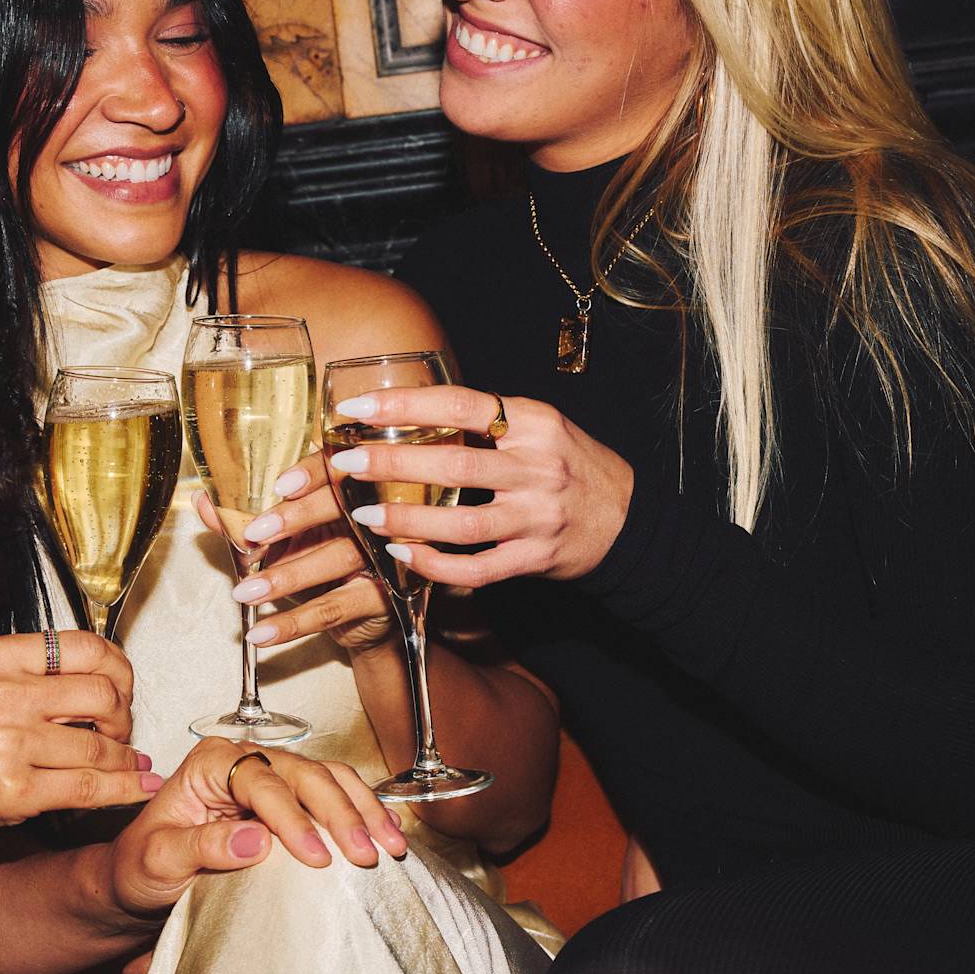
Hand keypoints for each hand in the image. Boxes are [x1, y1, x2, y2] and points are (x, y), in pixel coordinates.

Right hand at [0, 631, 159, 847]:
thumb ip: (31, 670)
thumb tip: (103, 673)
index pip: (88, 648)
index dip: (120, 670)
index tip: (122, 688)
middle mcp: (4, 694)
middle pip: (104, 695)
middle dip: (125, 716)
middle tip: (122, 731)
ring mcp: (9, 744)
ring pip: (101, 747)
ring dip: (125, 758)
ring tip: (127, 762)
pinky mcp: (14, 792)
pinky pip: (90, 789)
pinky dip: (123, 790)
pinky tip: (137, 787)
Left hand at [105, 738, 408, 920]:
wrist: (141, 881)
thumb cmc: (141, 866)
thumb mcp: (157, 860)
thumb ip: (201, 847)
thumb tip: (255, 840)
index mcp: (209, 763)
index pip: (260, 781)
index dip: (291, 817)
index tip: (315, 857)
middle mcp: (244, 760)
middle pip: (304, 773)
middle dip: (340, 812)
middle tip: (364, 853)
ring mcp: (271, 777)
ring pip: (328, 778)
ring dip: (363, 810)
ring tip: (390, 844)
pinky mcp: (290, 801)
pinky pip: (334, 796)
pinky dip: (363, 812)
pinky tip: (386, 833)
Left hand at [189, 466, 395, 654]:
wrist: (358, 618)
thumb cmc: (319, 562)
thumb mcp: (281, 538)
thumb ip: (244, 520)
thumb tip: (204, 501)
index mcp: (348, 490)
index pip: (335, 468)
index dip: (312, 473)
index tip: (281, 484)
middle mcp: (371, 516)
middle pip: (342, 506)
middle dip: (297, 517)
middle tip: (255, 534)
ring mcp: (382, 555)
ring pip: (338, 558)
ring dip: (288, 576)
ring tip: (246, 592)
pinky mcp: (381, 597)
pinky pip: (334, 608)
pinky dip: (294, 623)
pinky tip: (262, 632)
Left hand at [328, 386, 632, 586]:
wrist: (628, 520)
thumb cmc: (570, 465)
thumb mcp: (539, 427)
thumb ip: (487, 421)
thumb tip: (410, 409)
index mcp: (534, 423)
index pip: (461, 405)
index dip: (406, 405)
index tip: (358, 405)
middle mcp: (537, 467)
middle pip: (454, 466)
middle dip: (392, 465)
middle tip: (346, 464)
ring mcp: (537, 517)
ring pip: (460, 523)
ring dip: (406, 521)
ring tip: (364, 515)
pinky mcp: (535, 558)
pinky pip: (476, 568)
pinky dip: (435, 566)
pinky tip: (403, 556)